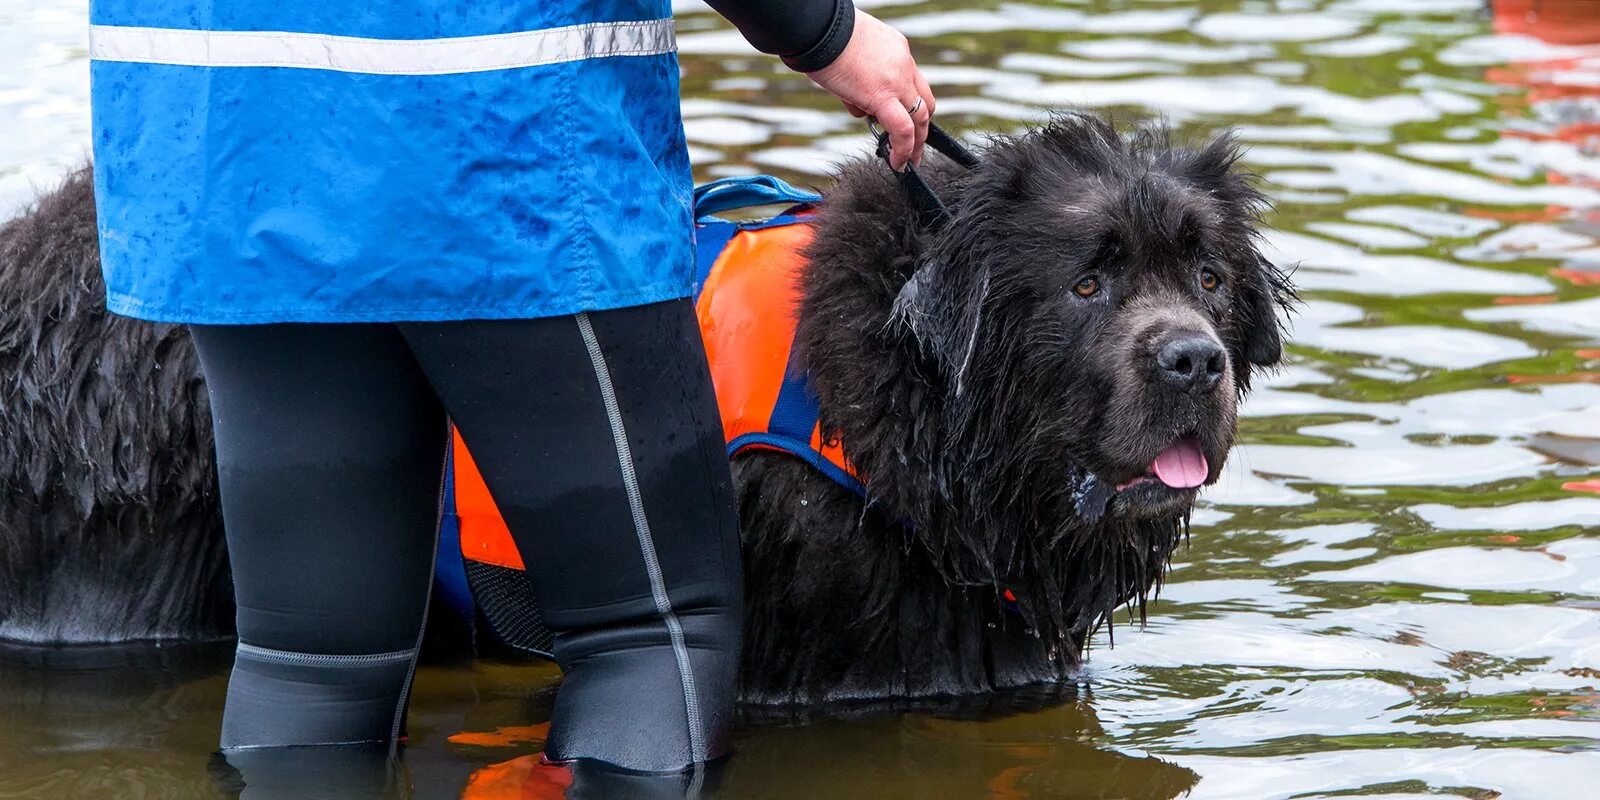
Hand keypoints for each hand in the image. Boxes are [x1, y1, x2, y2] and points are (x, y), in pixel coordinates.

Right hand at [804, 10, 933, 170]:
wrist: (820, 27)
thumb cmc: (825, 35)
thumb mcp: (852, 52)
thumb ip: (860, 75)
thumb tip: (855, 99)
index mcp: (897, 50)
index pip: (912, 82)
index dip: (911, 106)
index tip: (905, 121)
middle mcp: (903, 64)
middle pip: (924, 103)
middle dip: (921, 129)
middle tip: (916, 148)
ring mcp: (897, 81)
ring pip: (919, 119)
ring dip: (916, 144)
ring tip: (909, 162)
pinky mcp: (883, 97)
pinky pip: (902, 130)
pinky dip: (903, 150)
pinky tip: (898, 163)